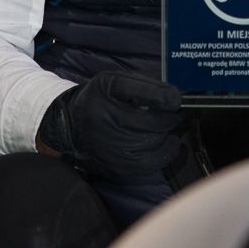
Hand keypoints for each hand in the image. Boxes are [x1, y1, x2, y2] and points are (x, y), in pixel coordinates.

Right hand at [38, 71, 182, 179]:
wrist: (71, 127)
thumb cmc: (100, 100)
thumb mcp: (114, 81)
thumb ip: (144, 82)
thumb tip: (177, 90)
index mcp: (105, 91)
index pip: (139, 92)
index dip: (163, 95)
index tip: (176, 99)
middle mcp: (105, 118)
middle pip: (152, 121)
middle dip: (170, 117)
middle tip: (175, 112)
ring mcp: (110, 146)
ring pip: (154, 142)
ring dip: (166, 133)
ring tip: (166, 125)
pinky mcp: (117, 166)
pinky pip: (151, 163)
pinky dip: (165, 152)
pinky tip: (167, 142)